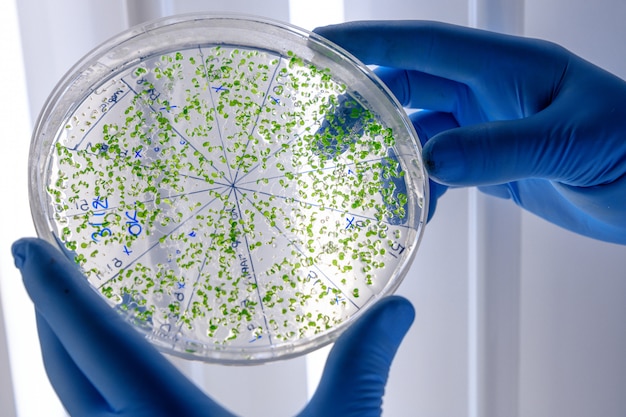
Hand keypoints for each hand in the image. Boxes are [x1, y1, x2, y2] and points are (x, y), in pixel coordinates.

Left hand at [12, 237, 413, 416]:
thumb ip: (364, 366)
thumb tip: (399, 311)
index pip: (96, 343)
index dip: (57, 291)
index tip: (26, 248)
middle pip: (68, 373)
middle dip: (48, 314)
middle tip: (40, 266)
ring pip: (75, 406)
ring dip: (66, 356)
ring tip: (69, 316)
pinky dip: (91, 394)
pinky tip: (113, 383)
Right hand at [315, 21, 625, 243]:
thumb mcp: (571, 144)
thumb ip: (499, 149)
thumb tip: (429, 161)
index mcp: (509, 67)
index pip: (424, 46)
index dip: (369, 45)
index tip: (321, 50)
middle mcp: (491, 91)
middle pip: (407, 88)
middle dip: (362, 110)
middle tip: (324, 142)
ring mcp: (487, 128)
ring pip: (417, 134)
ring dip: (388, 161)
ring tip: (369, 192)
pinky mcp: (490, 164)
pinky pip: (438, 171)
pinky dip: (418, 191)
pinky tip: (413, 214)